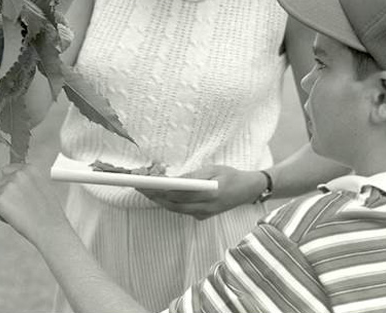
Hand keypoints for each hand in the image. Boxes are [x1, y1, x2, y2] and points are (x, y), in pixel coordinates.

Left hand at [0, 163, 70, 245]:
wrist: (49, 227)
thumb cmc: (49, 213)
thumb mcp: (43, 187)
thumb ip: (28, 181)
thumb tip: (15, 182)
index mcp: (30, 169)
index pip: (8, 169)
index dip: (10, 182)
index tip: (14, 192)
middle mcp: (18, 174)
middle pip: (0, 181)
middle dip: (6, 193)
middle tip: (19, 206)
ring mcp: (8, 186)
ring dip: (3, 204)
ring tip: (20, 213)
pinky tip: (14, 218)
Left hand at [137, 166, 265, 219]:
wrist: (248, 190)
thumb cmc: (231, 176)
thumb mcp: (213, 170)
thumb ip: (194, 177)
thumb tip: (174, 180)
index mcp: (208, 196)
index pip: (178, 194)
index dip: (159, 189)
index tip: (146, 182)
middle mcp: (204, 208)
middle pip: (172, 203)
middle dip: (153, 194)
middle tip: (137, 184)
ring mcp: (202, 214)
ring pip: (174, 209)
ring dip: (157, 199)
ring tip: (143, 188)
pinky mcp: (201, 216)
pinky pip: (180, 210)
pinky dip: (167, 202)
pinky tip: (158, 195)